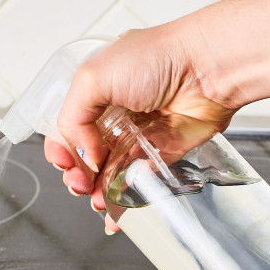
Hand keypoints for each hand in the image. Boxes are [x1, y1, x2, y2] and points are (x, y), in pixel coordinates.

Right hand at [46, 25, 239, 230]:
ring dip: (99, 191)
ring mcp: (139, 135)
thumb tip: (84, 155)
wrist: (209, 66)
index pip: (67, 130)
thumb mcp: (93, 77)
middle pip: (86, 156)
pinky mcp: (164, 152)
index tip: (64, 163)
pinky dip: (128, 199)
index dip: (61, 150)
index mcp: (96, 94)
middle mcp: (115, 115)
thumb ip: (73, 117)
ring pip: (110, 173)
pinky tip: (117, 211)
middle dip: (77, 175)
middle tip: (80, 185)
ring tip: (98, 200)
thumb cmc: (159, 57)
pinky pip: (141, 180)